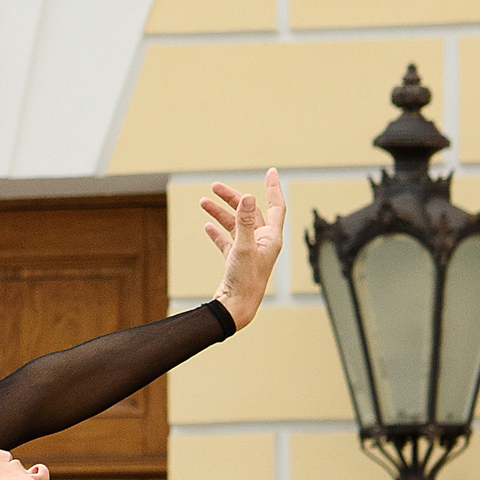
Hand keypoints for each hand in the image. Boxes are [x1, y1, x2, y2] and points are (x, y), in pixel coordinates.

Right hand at [200, 168, 286, 331]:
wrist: (236, 308)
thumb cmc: (245, 280)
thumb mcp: (244, 247)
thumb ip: (245, 221)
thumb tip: (248, 197)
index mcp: (271, 237)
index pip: (276, 206)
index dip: (273, 188)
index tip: (271, 172)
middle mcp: (262, 242)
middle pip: (249, 212)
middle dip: (232, 198)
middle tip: (215, 187)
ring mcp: (248, 251)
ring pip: (234, 225)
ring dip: (219, 213)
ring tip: (203, 202)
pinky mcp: (236, 261)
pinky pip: (226, 241)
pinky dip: (217, 232)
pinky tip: (207, 226)